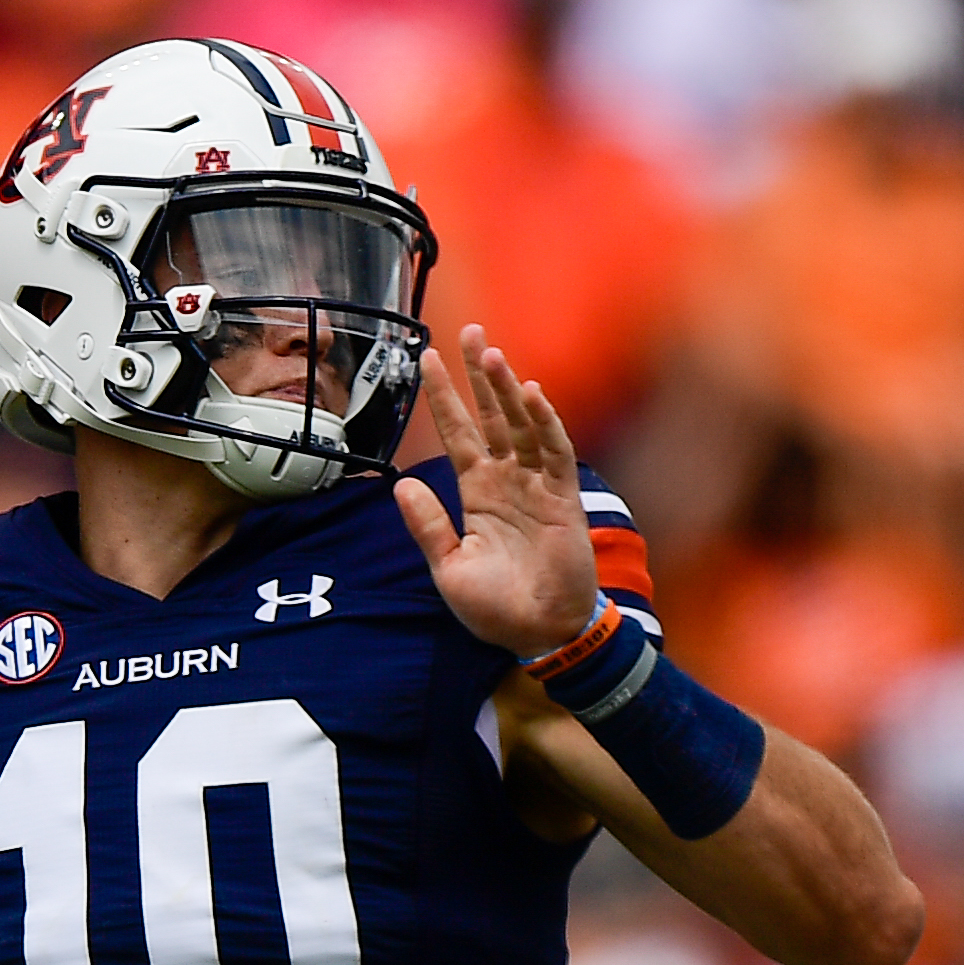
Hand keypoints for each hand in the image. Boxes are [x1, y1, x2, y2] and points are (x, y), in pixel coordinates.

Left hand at [394, 330, 598, 657]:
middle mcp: (507, 481)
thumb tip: (400, 484)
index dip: (443, 398)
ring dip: (506, 388)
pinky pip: (553, 452)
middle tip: (470, 330)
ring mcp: (536, 486)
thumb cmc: (495, 608)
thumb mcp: (447, 567)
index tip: (427, 359)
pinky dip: (544, 422)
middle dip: (479, 375)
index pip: (458, 433)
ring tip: (490, 352)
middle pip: (492, 416)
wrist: (538, 634)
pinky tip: (530, 393)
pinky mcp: (563, 499)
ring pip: (521, 425)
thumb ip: (427, 525)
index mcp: (477, 493)